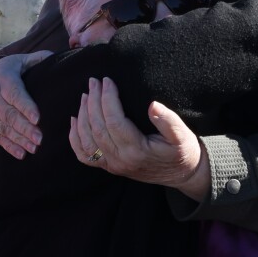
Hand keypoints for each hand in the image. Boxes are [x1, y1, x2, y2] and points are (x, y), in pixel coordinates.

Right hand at [0, 51, 51, 158]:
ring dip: (19, 140)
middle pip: (9, 114)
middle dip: (24, 128)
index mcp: (3, 79)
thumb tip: (55, 55)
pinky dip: (8, 146)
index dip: (25, 106)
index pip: (14, 94)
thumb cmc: (3, 72)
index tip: (37, 118)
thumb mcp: (17, 61)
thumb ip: (36, 59)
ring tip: (34, 148)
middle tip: (40, 138)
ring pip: (3, 127)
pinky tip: (21, 154)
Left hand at [67, 77, 210, 200]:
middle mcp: (120, 160)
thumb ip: (169, 121)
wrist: (182, 175)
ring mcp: (112, 165)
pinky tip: (74, 120)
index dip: (108, 99)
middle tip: (94, 81)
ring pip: (87, 140)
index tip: (107, 80)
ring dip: (83, 115)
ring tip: (86, 95)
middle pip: (98, 127)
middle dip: (93, 101)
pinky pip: (84, 155)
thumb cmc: (183, 152)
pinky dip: (75, 138)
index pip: (114, 121)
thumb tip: (152, 105)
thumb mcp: (183, 136)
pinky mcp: (109, 167)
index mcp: (137, 150)